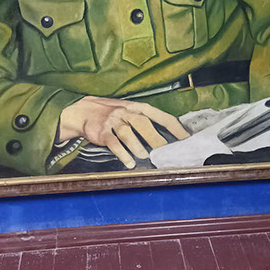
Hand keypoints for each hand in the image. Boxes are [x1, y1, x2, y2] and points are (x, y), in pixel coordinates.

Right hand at [58, 96, 188, 167]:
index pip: (160, 115)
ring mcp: (114, 121)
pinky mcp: (102, 132)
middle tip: (166, 152)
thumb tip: (167, 136)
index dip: (173, 127)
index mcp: (138, 107)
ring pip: (128, 133)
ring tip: (146, 157)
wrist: (84, 110)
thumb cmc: (113, 113)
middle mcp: (127, 112)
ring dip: (138, 147)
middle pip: (144, 124)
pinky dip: (122, 154)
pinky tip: (129, 163)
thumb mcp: (130, 110)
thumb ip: (146, 120)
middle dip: (156, 139)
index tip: (185, 139)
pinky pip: (113, 143)